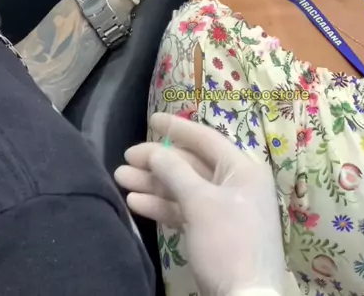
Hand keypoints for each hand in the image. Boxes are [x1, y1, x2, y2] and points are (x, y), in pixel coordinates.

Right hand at [115, 114, 289, 295]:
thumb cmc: (227, 243)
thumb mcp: (199, 203)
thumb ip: (174, 172)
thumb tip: (154, 152)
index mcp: (243, 169)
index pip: (206, 139)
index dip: (177, 128)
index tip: (151, 119)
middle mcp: (237, 185)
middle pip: (192, 164)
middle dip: (158, 162)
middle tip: (126, 158)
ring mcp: (225, 210)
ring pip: (185, 189)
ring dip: (154, 184)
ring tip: (120, 178)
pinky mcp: (214, 234)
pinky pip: (186, 211)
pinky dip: (163, 206)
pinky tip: (136, 203)